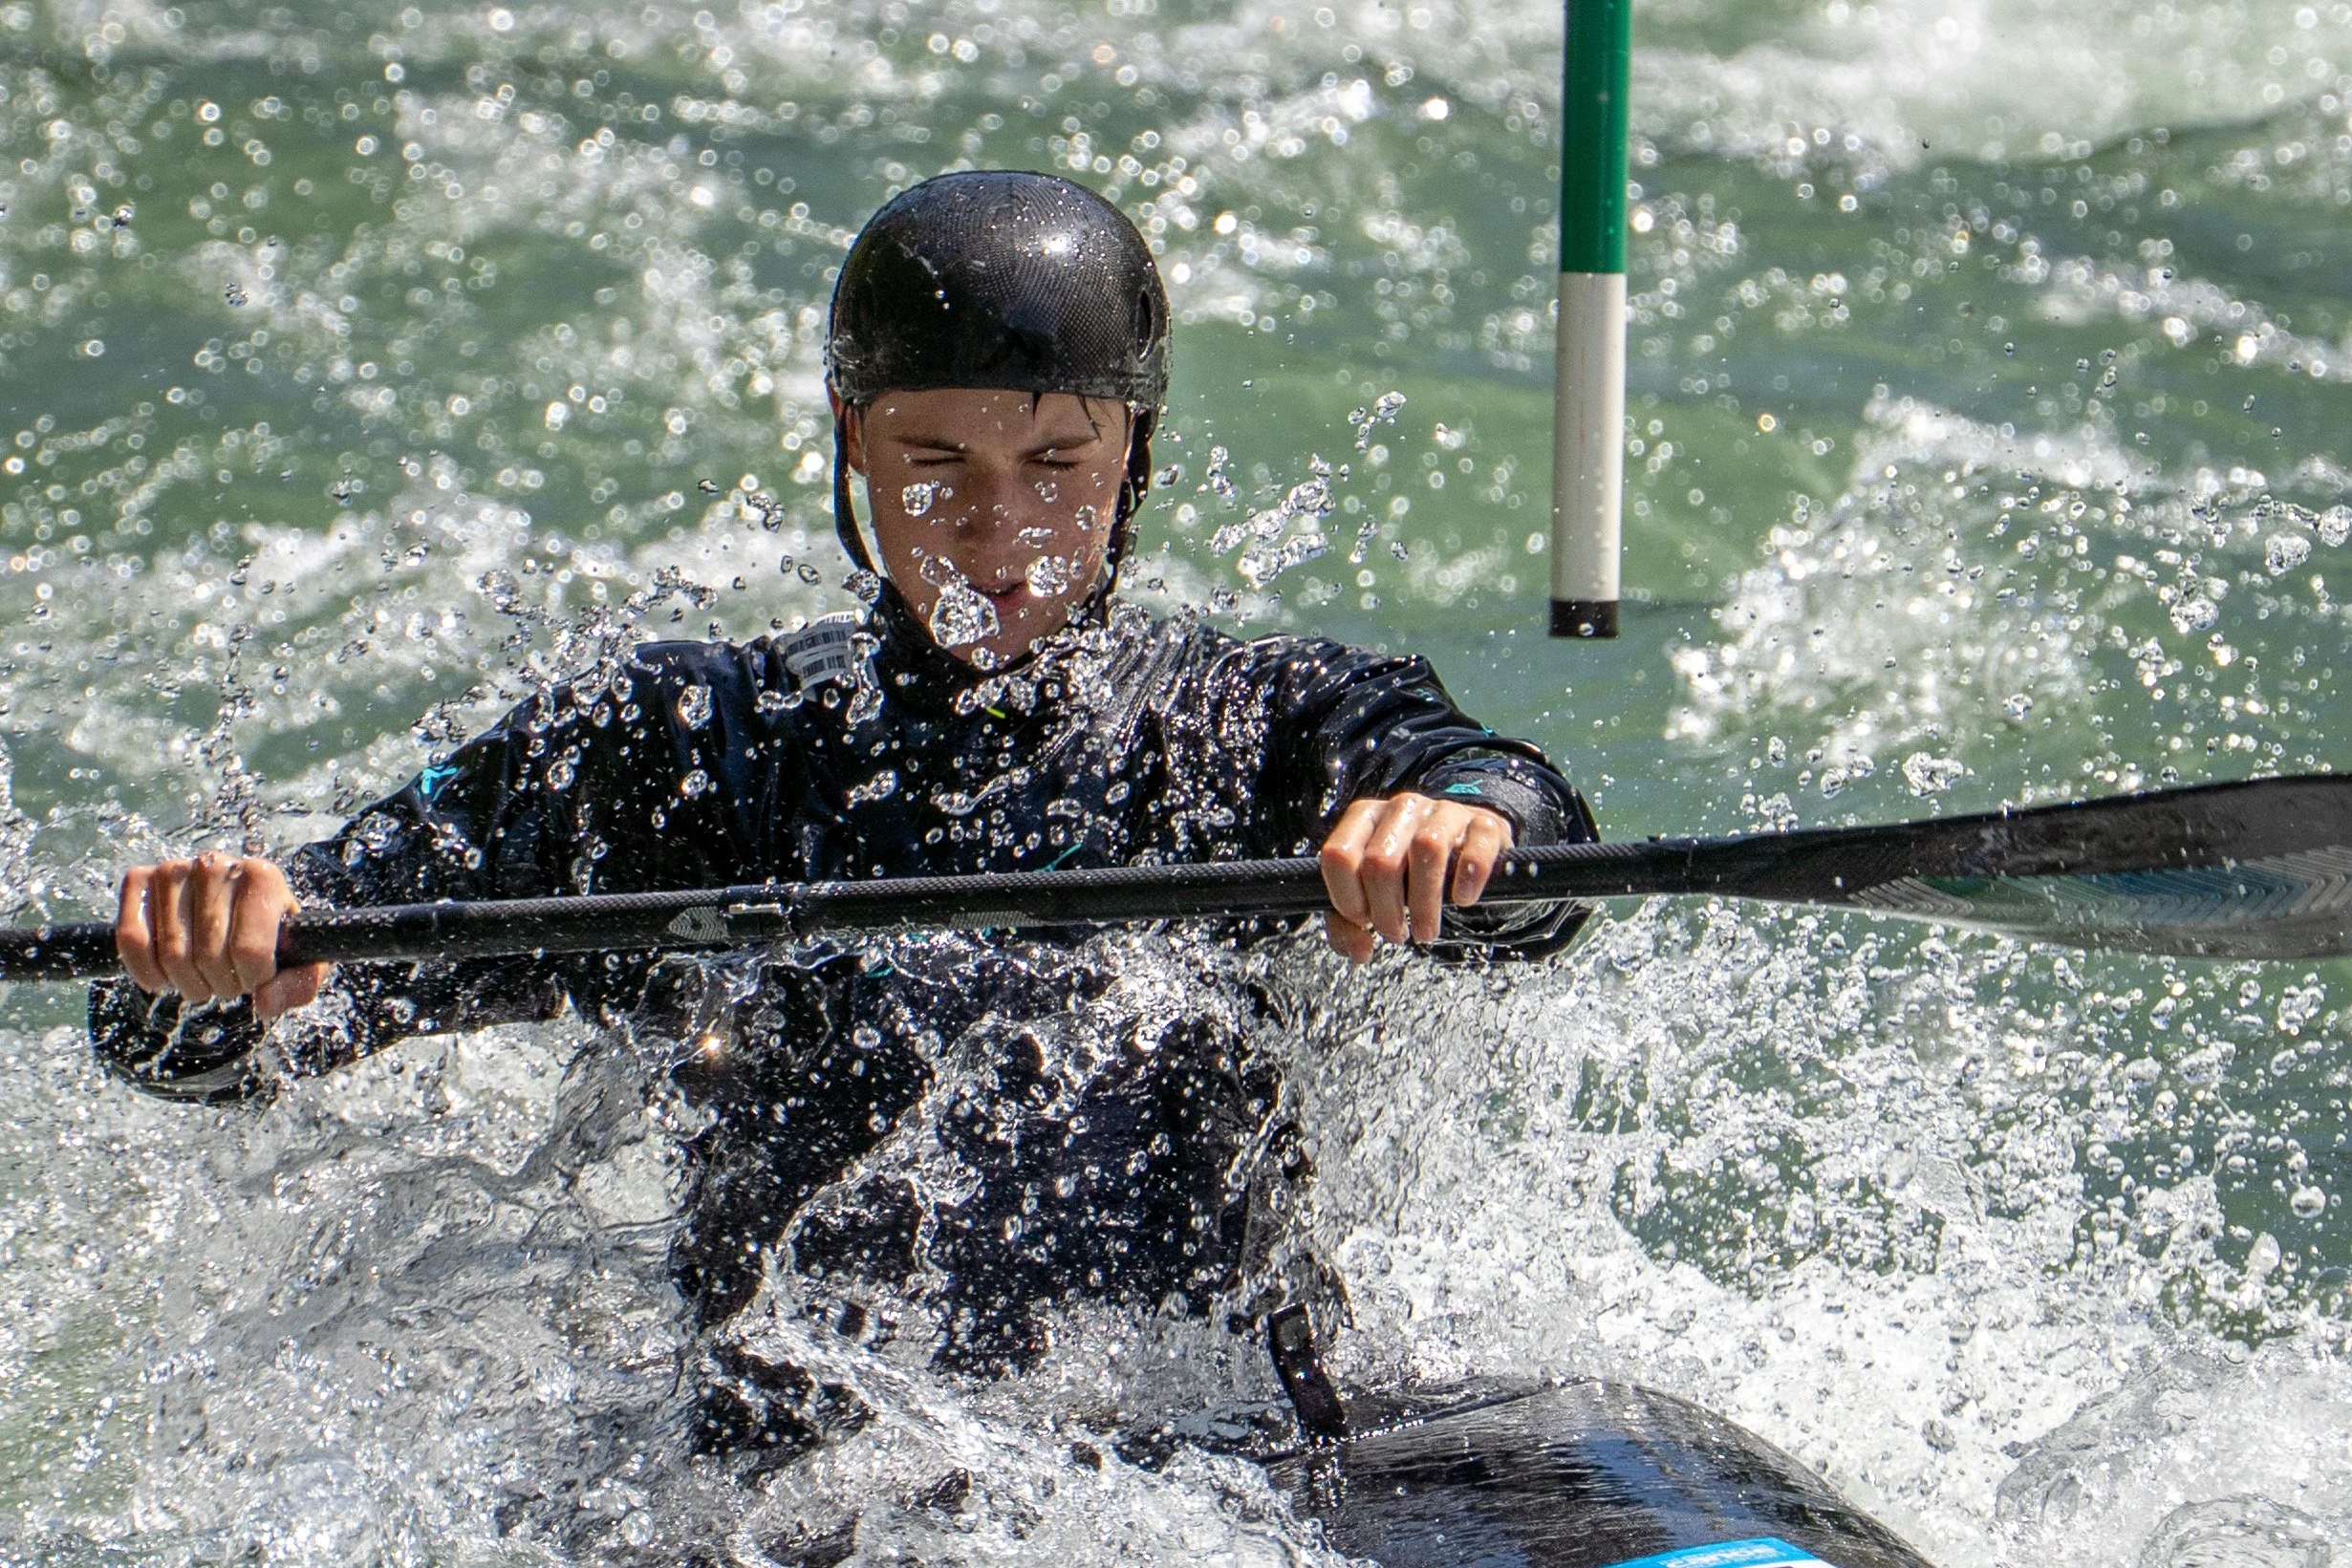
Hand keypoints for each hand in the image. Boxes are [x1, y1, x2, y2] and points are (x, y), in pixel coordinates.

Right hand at [115, 854, 328, 1020]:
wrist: (234, 903)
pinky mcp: (138, 879)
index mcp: (262, 876)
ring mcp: (173, 869)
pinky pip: (131, 940)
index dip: (253, 980)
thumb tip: (265, 1003)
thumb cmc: (270, 934)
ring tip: (203, 977)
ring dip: (187, 984)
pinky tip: (165, 978)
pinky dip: (146, 972)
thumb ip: (299, 985)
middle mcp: (215, 864)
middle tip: (228, 980)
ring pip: (172, 954)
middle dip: (221, 985)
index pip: (250, 950)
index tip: (256, 978)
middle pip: (209, 957)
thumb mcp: (300, 958)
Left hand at [1318, 792, 1513, 963]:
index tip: (1363, 921)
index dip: (1347, 898)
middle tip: (1397, 935)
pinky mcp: (1484, 823)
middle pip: (1380, 860)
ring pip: (1426, 849)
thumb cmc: (1410, 876)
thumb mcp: (1372, 895)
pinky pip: (1475, 847)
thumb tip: (1360, 950)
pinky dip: (1468, 878)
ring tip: (1425, 931)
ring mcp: (1444, 812)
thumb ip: (1348, 926)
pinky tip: (1462, 900)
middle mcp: (1401, 809)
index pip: (1338, 855)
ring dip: (1423, 904)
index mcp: (1365, 819)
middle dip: (1386, 911)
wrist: (1466, 848)